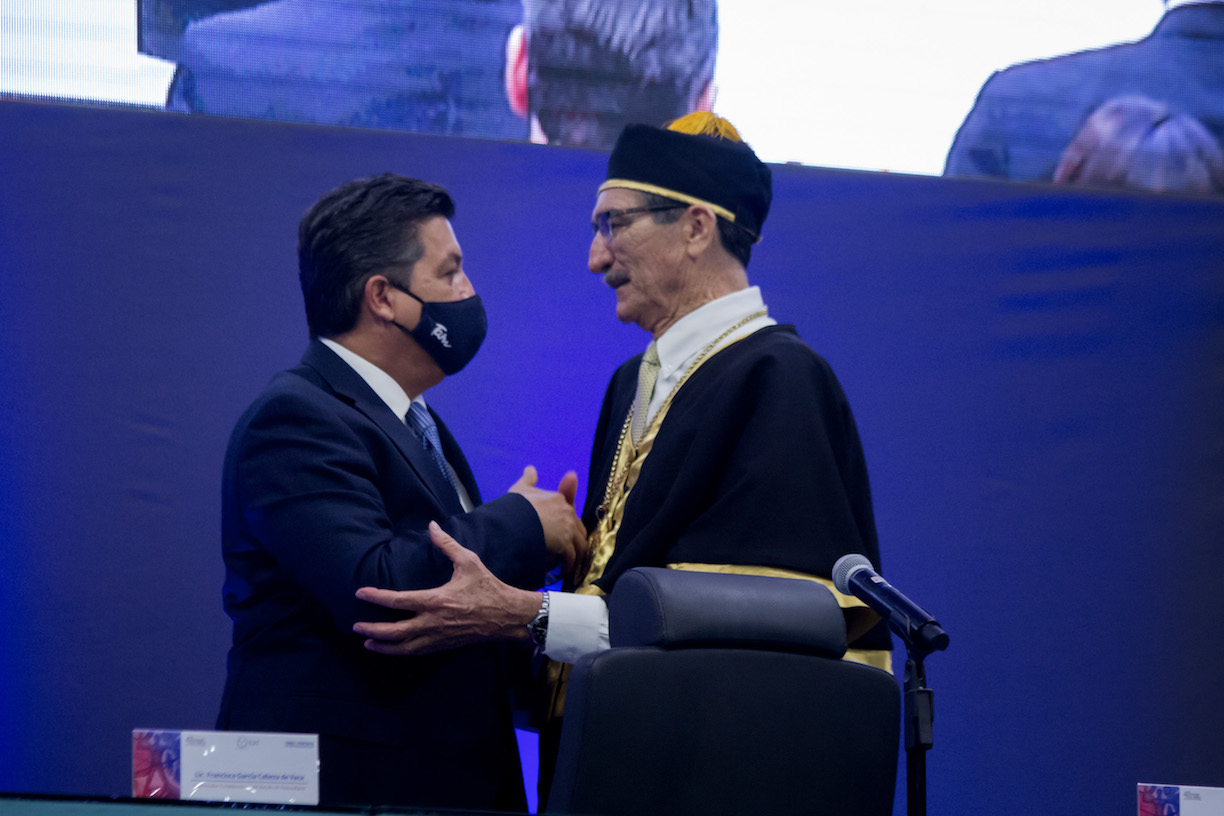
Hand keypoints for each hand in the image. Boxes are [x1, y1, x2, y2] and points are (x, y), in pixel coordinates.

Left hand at [353, 522, 541, 655]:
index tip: (361, 593)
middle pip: (394, 632)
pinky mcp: (444, 645)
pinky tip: (393, 649)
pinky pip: (418, 652)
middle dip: (372, 630)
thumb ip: (446, 544)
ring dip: (383, 646)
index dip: (376, 597)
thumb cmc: (487, 587)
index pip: (398, 601)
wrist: (507, 615)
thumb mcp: (468, 561)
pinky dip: (402, 652)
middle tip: (356, 626)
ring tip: (368, 642)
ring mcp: (438, 637)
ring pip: (404, 647)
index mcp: (436, 600)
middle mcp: (433, 622)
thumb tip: (432, 526)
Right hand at [508, 465, 587, 581]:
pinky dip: (570, 565)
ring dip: (576, 555)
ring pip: (579, 544)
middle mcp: (567, 512)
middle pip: (578, 529)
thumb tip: (530, 468)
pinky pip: (571, 557)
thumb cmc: (515, 506)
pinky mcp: (565, 544)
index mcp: (558, 499)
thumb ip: (528, 479)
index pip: (570, 512)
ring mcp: (568, 528)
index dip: (569, 524)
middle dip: (576, 540)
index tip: (567, 533)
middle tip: (573, 552)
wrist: (513, 521)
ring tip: (572, 565)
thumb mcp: (521, 489)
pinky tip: (567, 572)